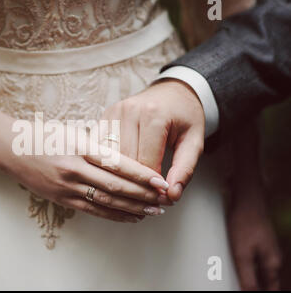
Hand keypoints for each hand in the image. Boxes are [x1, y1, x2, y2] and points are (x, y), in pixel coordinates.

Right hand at [0, 116, 169, 222]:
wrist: (11, 148)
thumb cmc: (44, 135)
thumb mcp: (73, 133)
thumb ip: (97, 146)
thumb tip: (126, 161)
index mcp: (80, 146)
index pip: (118, 163)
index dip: (141, 174)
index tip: (161, 180)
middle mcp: (74, 168)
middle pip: (116, 185)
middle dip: (143, 195)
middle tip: (164, 200)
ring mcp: (67, 186)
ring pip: (106, 200)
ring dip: (132, 208)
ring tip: (153, 211)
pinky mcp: (61, 198)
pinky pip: (92, 210)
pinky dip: (113, 215)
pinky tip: (129, 217)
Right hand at [100, 79, 204, 201]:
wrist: (172, 91)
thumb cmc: (184, 116)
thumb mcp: (194, 141)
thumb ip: (184, 168)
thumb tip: (172, 195)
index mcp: (153, 115)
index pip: (145, 163)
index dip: (151, 186)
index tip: (159, 199)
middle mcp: (128, 111)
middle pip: (123, 162)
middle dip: (134, 185)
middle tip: (147, 201)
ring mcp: (113, 113)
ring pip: (108, 158)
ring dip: (118, 178)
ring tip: (133, 192)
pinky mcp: (103, 118)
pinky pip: (100, 150)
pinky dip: (108, 166)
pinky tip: (118, 177)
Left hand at [227, 195, 281, 290]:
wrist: (246, 197)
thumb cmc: (245, 221)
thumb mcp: (242, 252)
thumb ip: (247, 275)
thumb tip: (249, 292)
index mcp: (272, 263)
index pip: (270, 289)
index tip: (246, 292)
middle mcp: (272, 257)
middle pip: (266, 281)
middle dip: (253, 286)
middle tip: (240, 287)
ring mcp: (265, 249)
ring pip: (259, 271)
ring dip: (249, 277)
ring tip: (239, 282)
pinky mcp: (257, 242)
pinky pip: (253, 260)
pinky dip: (245, 266)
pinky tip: (236, 265)